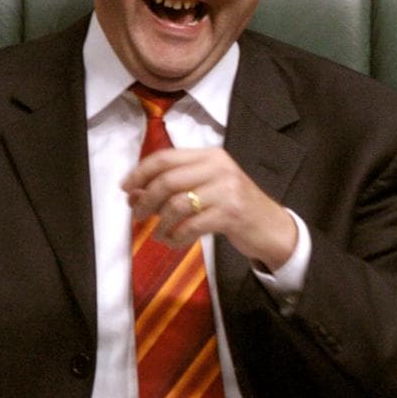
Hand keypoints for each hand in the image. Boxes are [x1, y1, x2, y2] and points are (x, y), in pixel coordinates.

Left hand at [123, 146, 296, 269]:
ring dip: (161, 223)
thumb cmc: (234, 205)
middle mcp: (219, 167)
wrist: (271, 226)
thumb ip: (174, 185)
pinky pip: (191, 226)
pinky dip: (176, 237)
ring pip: (177, 204)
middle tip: (137, 215)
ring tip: (159, 233)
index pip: (166, 158)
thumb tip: (133, 192)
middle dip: (146, 200)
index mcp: (211, 155)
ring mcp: (227, 190)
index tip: (125, 188)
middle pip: (167, 180)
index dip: (140, 172)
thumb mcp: (207, 187)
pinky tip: (174, 242)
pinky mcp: (231, 214)